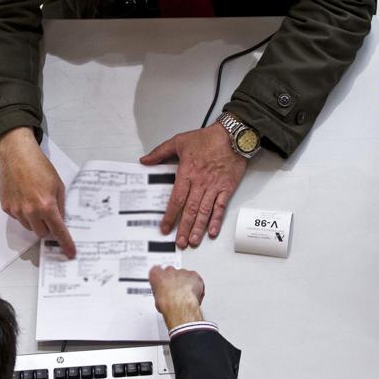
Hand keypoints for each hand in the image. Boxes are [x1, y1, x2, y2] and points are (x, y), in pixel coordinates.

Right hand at [0, 127, 75, 257]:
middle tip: (50, 214)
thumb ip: (60, 205)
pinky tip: (25, 197)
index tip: (70, 252)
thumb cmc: (39, 167)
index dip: (65, 243)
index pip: (58, 231)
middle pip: (42, 233)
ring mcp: (17, 210)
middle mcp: (30, 211)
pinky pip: (18, 218)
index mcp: (46, 205)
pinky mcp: (7, 207)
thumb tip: (61, 220)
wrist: (17, 155)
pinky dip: (24, 213)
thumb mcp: (58, 185)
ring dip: (35, 221)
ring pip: (30, 227)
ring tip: (35, 201)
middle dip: (48, 228)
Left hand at [141, 123, 246, 248]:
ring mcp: (214, 187)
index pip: (176, 199)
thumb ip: (160, 152)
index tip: (164, 228)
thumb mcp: (179, 141)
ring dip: (198, 228)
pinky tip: (212, 231)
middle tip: (178, 242)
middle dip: (183, 227)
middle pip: (190, 210)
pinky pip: (221, 207)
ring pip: (205, 212)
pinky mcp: (227, 188)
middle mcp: (200, 183)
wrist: (233, 136)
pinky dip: (216, 220)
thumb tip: (145, 160)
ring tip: (192, 241)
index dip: (170, 215)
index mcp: (187, 172)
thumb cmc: (207, 138)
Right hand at [149, 265, 204, 328]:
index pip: (157, 270)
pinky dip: (196, 285)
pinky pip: (196, 278)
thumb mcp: (157, 301)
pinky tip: (194, 294)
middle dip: (175, 280)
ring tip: (187, 295)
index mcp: (157, 275)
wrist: (179, 304)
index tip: (164, 282)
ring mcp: (182, 272)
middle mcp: (169, 270)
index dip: (162, 277)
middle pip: (172, 272)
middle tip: (177, 291)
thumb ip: (161, 293)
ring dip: (186, 283)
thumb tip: (165, 298)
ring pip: (185, 275)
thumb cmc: (168, 304)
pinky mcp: (194, 275)